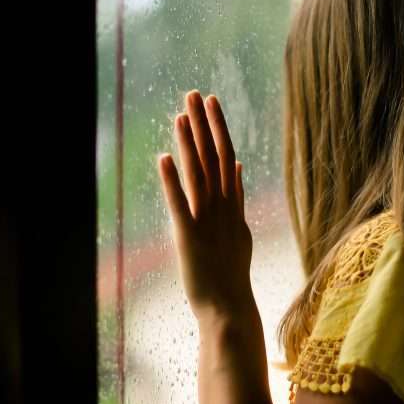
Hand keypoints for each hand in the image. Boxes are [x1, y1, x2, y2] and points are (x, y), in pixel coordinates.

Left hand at [158, 90, 254, 321]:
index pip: (226, 156)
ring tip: (181, 115)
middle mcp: (223, 208)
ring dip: (190, 143)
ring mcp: (207, 221)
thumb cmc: (230, 273)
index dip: (218, 127)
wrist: (229, 309)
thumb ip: (237, 196)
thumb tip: (238, 166)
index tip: (211, 102)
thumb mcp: (239, 229)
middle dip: (204, 124)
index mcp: (233, 205)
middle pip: (214, 157)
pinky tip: (164, 158)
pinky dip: (172, 181)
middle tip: (194, 94)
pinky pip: (179, 204)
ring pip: (199, 174)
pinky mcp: (189, 237)